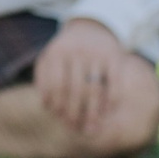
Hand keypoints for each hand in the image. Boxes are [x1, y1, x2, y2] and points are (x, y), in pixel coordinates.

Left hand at [33, 18, 129, 136]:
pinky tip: (108, 113)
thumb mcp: (49, 59)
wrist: (91, 28)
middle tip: (75, 129)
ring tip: (92, 129)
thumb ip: (43, 79)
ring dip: (93, 112)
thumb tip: (46, 106)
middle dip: (75, 113)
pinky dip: (111, 100)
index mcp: (57, 52)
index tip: (58, 118)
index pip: (56, 84)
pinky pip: (114, 83)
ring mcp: (97, 53)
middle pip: (75, 90)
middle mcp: (77, 52)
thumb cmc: (65, 51)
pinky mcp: (115, 56)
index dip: (57, 104)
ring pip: (95, 89)